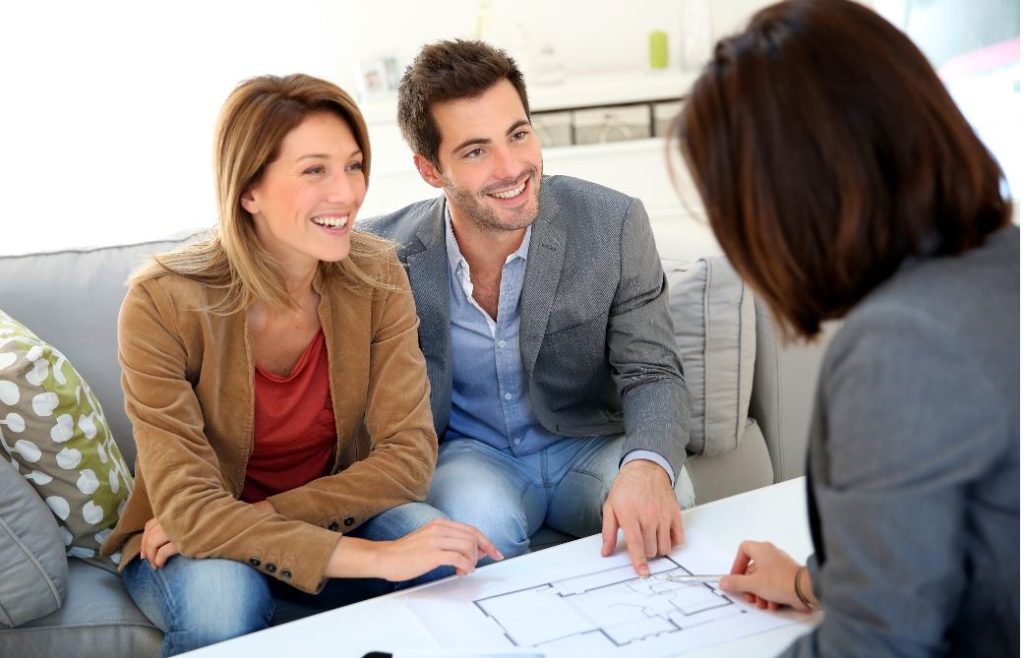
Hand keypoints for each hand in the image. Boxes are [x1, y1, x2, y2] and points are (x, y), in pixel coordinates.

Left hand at [139, 499, 275, 569]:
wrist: (242, 520)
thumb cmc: (225, 519)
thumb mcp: (204, 517)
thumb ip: (190, 520)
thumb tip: (174, 534)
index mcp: (181, 506)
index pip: (153, 521)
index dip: (145, 536)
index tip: (146, 549)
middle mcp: (178, 514)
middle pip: (150, 531)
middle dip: (145, 547)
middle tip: (147, 560)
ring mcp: (181, 526)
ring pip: (154, 540)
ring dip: (151, 555)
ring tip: (155, 565)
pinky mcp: (186, 539)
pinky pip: (164, 551)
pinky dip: (159, 558)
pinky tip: (161, 565)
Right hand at [326, 518, 503, 580]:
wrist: (384, 557)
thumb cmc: (405, 553)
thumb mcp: (429, 540)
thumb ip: (449, 542)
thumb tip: (471, 550)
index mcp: (440, 524)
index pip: (471, 529)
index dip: (486, 541)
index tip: (495, 552)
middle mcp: (439, 528)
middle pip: (473, 536)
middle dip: (484, 551)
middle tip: (483, 563)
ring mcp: (435, 540)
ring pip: (468, 546)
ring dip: (472, 560)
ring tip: (465, 570)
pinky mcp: (431, 553)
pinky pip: (457, 557)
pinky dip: (466, 565)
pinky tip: (462, 571)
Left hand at [600, 459, 683, 575]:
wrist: (645, 469)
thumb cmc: (626, 488)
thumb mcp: (610, 507)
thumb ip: (608, 531)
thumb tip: (606, 551)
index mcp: (630, 515)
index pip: (636, 544)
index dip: (639, 561)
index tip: (642, 572)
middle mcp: (648, 515)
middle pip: (651, 549)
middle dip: (646, 553)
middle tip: (641, 543)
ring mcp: (663, 514)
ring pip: (665, 547)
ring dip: (658, 549)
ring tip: (651, 538)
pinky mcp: (675, 513)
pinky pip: (678, 537)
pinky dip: (672, 542)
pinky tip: (663, 535)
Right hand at [718, 540, 814, 611]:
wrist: (806, 590)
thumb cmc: (779, 581)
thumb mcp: (752, 584)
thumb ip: (735, 583)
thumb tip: (723, 582)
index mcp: (761, 550)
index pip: (743, 549)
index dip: (737, 564)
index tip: (735, 577)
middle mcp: (771, 554)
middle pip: (752, 568)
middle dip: (749, 586)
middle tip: (749, 596)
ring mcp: (781, 565)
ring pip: (763, 578)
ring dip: (759, 593)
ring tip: (762, 603)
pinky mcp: (789, 577)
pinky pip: (774, 584)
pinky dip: (771, 594)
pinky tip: (773, 604)